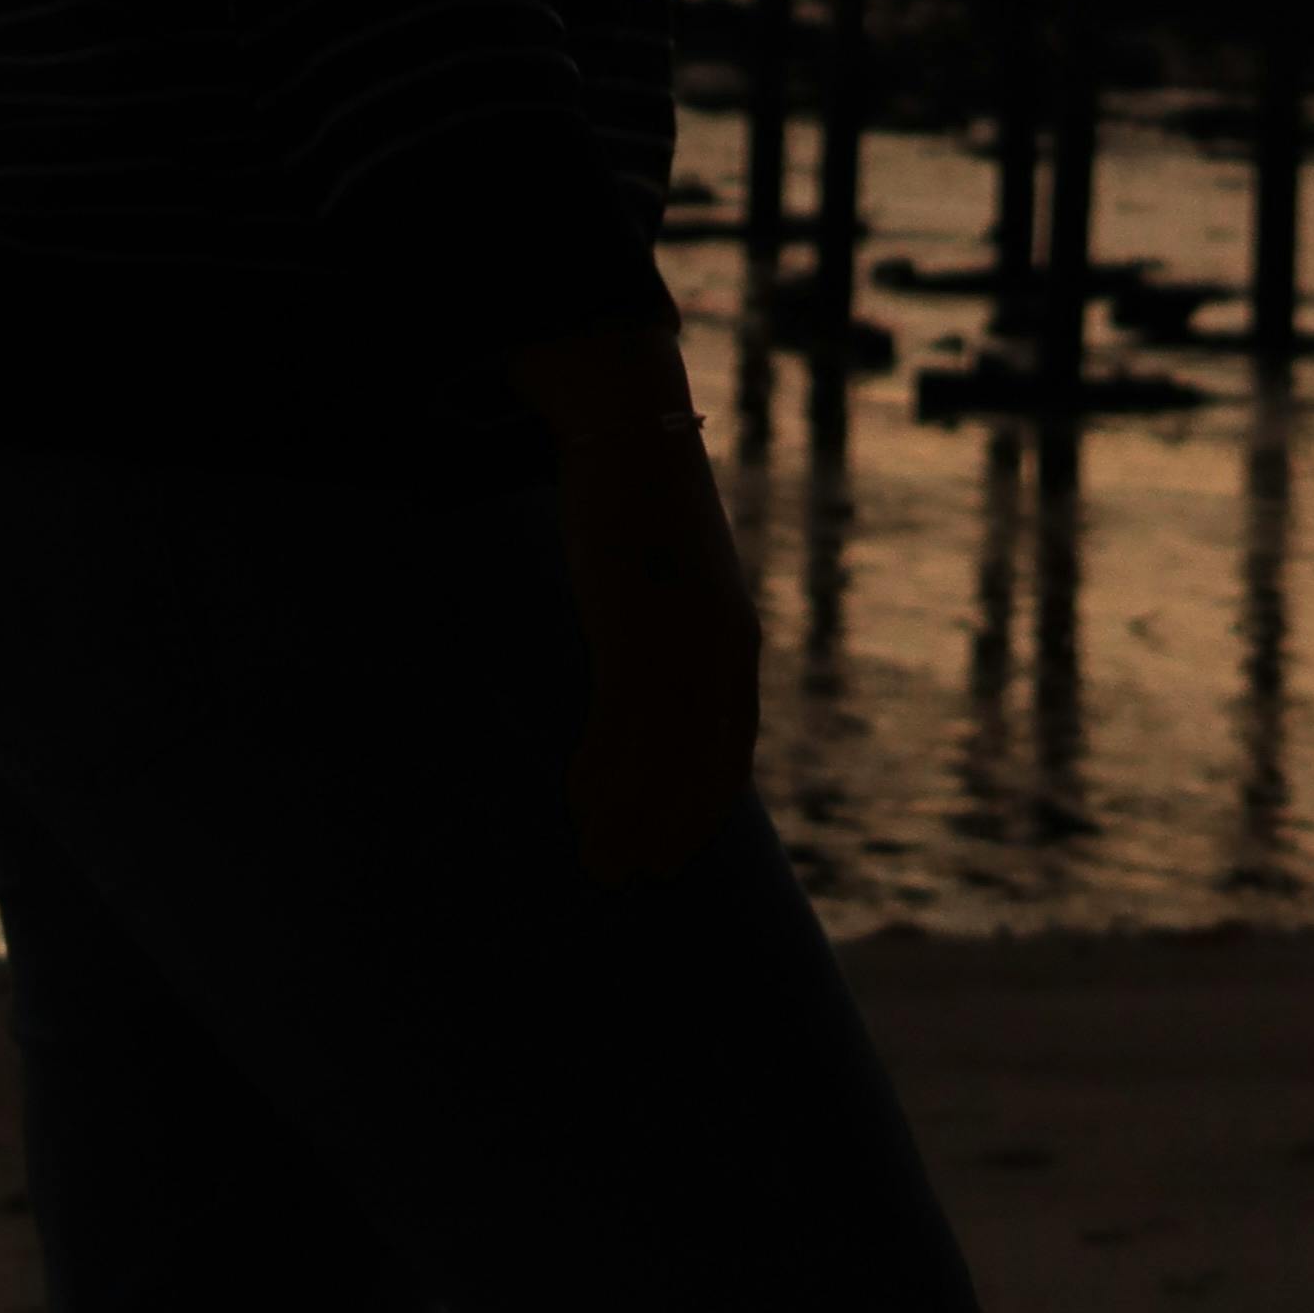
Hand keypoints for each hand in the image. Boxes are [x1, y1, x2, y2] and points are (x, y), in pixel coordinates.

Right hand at [512, 328, 761, 885]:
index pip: (729, 752)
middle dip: (661, 829)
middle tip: (622, 878)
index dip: (700, 811)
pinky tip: (577, 796)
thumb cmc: (650, 515)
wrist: (632, 433)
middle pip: (695, 765)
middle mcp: (721, 647)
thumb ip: (681, 643)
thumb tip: (655, 705)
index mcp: (736, 642)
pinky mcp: (637, 619)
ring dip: (624, 813)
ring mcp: (681, 635)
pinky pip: (622, 717)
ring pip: (657, 754)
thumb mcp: (682, 587)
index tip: (670, 856)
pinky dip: (602, 767)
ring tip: (593, 858)